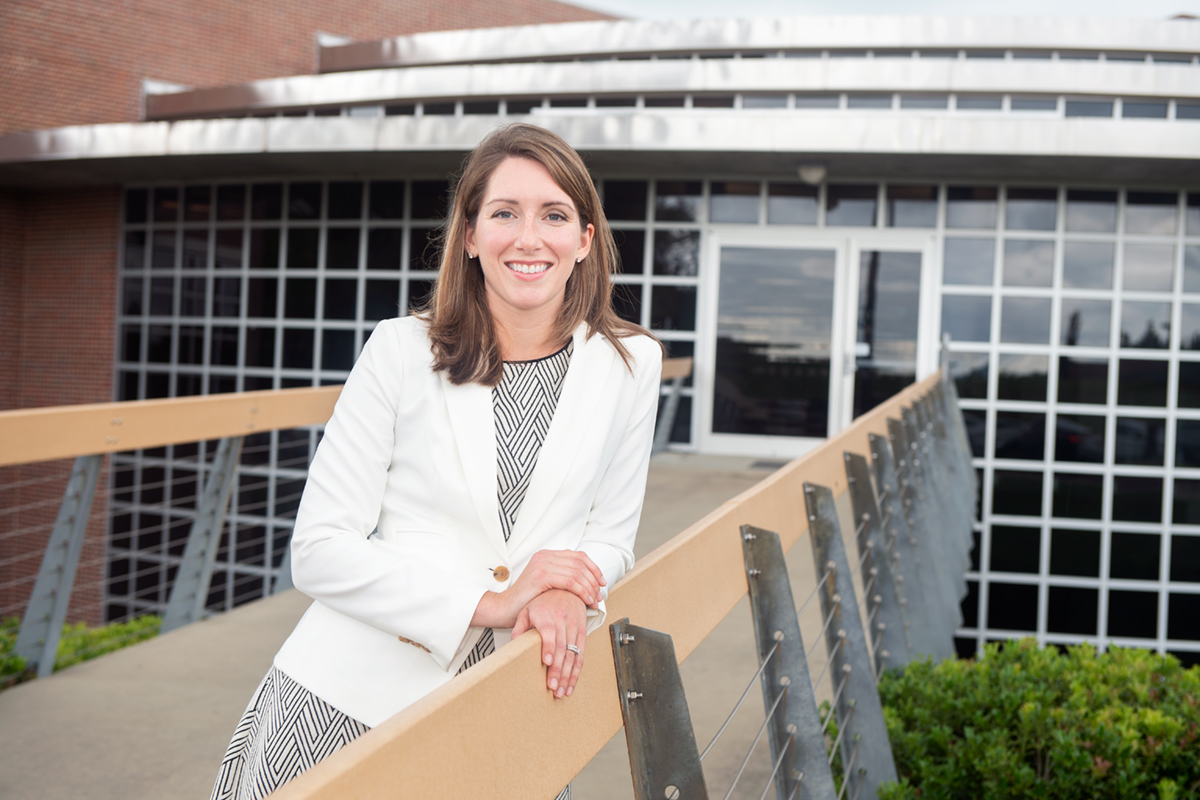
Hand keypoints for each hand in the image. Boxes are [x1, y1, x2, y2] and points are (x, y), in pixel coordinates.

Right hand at [471, 549, 604, 628]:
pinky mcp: (541, 576)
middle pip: (580, 563)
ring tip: (594, 601)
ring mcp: (542, 564)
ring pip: (577, 572)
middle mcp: (545, 555)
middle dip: (594, 580)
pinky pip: (570, 581)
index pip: (578, 556)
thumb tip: (588, 581)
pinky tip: (586, 601)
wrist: (505, 608)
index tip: (601, 583)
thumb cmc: (527, 600)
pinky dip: (582, 591)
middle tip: (599, 595)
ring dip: (590, 588)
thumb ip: (562, 577)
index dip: (594, 568)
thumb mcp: (547, 584)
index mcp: (547, 555)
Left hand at [512, 589, 586, 698]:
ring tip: (561, 691)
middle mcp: (562, 620)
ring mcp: (574, 626)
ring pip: (573, 654)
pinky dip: (577, 671)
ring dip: (567, 675)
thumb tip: (513, 645)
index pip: (549, 632)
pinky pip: (581, 654)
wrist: (566, 587)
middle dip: (558, 670)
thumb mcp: (526, 610)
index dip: (549, 647)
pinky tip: (571, 683)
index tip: (547, 661)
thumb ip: (519, 627)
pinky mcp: (582, 632)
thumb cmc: (544, 601)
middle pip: (562, 648)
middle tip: (552, 687)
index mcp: (546, 614)